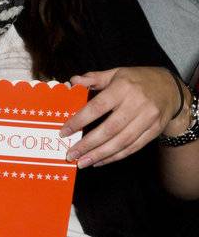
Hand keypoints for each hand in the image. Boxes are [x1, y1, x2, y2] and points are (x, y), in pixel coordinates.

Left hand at [64, 66, 180, 167]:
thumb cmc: (138, 81)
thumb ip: (94, 78)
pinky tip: (100, 161)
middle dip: (87, 144)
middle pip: (109, 129)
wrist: (171, 89)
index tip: (64, 132)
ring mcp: (148, 118)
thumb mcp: (116, 73)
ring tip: (82, 162)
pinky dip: (115, 156)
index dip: (79, 121)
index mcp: (123, 87)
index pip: (97, 107)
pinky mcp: (154, 130)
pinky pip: (133, 147)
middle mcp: (137, 103)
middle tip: (70, 154)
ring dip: (100, 155)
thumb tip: (73, 81)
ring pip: (121, 141)